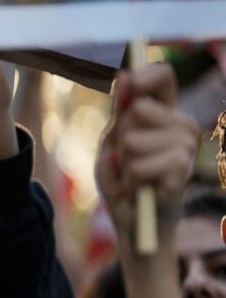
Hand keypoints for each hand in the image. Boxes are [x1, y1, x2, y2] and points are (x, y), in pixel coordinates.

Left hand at [96, 64, 198, 256]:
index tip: (126, 82)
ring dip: (122, 164)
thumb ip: (119, 111)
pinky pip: (139, 167)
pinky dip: (128, 181)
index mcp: (165, 113)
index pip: (163, 75)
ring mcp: (186, 147)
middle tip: (125, 159)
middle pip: (137, 108)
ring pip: (132, 141)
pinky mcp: (182, 172)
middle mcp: (182, 125)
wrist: (134, 222)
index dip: (143, 74)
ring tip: (132, 177)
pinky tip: (138, 190)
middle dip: (119, 136)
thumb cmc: (121, 181)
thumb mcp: (111, 143)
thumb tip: (125, 75)